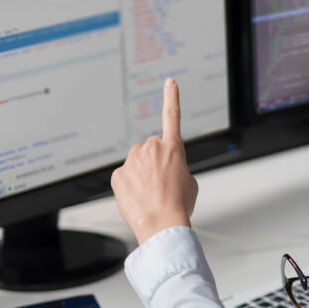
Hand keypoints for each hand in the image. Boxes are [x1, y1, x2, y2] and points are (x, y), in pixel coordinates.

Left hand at [111, 78, 198, 244]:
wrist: (162, 224)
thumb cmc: (178, 205)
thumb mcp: (190, 182)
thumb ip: (177, 166)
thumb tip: (164, 170)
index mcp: (173, 148)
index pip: (172, 116)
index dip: (172, 97)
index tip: (170, 83)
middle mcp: (151, 148)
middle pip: (151, 148)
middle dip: (155, 161)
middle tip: (162, 182)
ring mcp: (132, 160)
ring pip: (136, 161)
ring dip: (142, 172)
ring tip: (151, 193)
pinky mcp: (118, 174)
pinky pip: (124, 175)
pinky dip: (130, 184)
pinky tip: (138, 197)